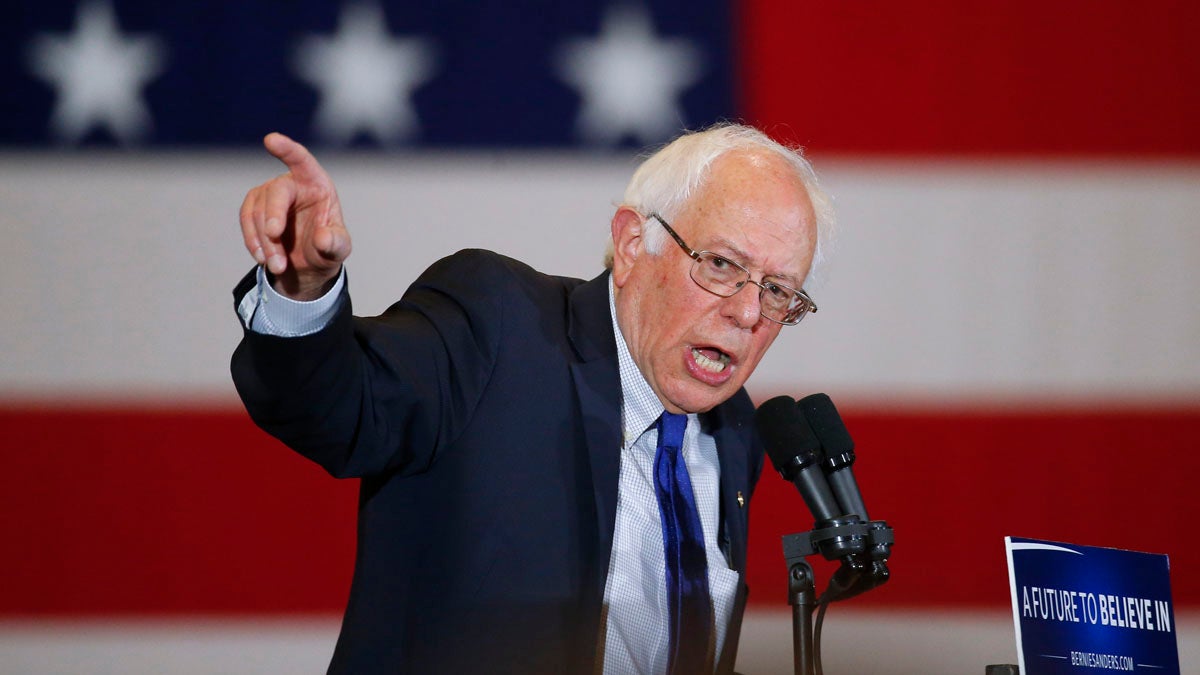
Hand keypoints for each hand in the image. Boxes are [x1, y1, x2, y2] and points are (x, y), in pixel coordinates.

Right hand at [239, 132, 351, 299]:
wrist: (308, 264)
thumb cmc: (327, 248)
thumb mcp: (338, 249)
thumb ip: (335, 243)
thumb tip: (323, 238)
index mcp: (316, 183)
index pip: (302, 160)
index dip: (287, 150)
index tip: (270, 140)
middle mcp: (292, 183)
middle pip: (276, 192)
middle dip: (273, 216)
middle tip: (274, 238)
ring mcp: (270, 194)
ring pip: (258, 211)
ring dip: (265, 240)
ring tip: (278, 265)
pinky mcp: (255, 207)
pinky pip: (246, 220)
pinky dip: (253, 241)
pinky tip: (263, 259)